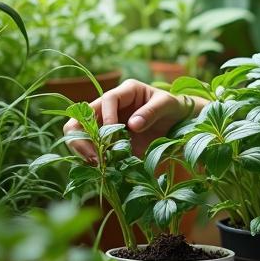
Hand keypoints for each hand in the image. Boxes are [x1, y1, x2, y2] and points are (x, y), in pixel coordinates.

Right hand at [63, 79, 191, 160]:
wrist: (179, 123)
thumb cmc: (174, 108)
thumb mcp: (167, 105)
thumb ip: (152, 111)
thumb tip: (132, 125)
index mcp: (126, 92)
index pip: (108, 99)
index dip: (107, 114)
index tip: (113, 132)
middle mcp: (111, 107)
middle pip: (82, 117)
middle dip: (82, 136)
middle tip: (95, 156)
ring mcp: (107, 125)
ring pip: (80, 135)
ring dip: (84, 149)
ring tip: (98, 164)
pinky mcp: (109, 142)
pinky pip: (93, 150)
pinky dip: (94, 159)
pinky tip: (103, 168)